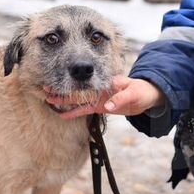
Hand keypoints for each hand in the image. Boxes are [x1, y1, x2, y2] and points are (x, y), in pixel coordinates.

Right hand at [44, 76, 164, 119]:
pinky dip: (73, 112)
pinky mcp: (99, 107)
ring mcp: (97, 98)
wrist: (147, 98)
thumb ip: (121, 98)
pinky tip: (62, 114)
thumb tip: (108, 105)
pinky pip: (83, 110)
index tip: (63, 81)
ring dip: (63, 100)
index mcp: (105, 82)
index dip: (73, 79)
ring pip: (77, 99)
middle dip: (62, 88)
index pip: (87, 79)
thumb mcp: (133, 93)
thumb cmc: (141, 91)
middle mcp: (98, 88)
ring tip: (48, 98)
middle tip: (46, 87)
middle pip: (77, 88)